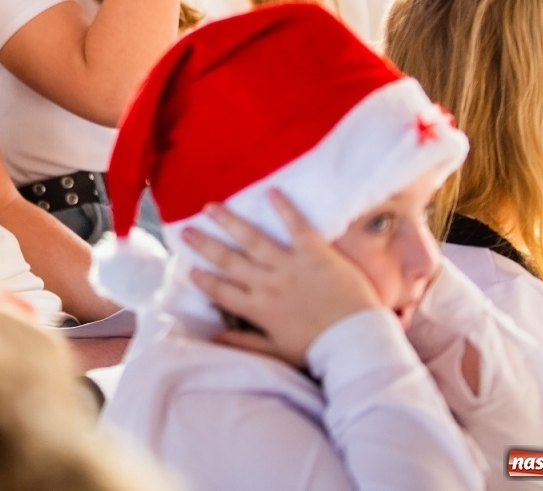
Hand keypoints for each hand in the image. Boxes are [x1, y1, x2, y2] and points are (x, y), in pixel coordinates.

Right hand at [182, 191, 382, 367]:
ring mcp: (290, 266)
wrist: (356, 341)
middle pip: (229, 260)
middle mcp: (267, 284)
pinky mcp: (314, 253)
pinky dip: (284, 209)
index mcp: (258, 309)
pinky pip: (296, 226)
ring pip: (252, 239)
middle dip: (205, 244)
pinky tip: (271, 191)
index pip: (222, 292)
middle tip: (186, 229)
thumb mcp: (278, 351)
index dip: (204, 280)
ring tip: (211, 207)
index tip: (190, 268)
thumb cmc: (319, 349)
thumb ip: (245, 342)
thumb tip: (214, 339)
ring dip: (230, 221)